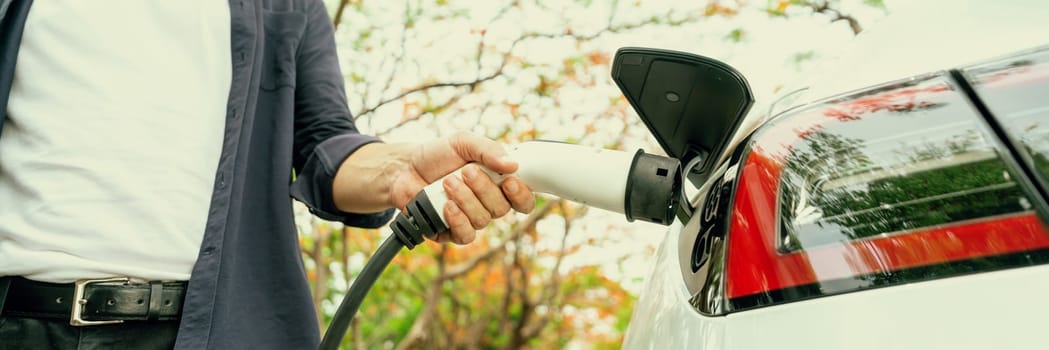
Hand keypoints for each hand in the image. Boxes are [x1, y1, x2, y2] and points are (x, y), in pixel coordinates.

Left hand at [390, 132, 534, 244]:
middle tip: (465, 171)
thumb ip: (488, 149)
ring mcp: (470, 220)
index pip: (523, 199)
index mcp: (497, 184)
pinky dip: (458, 220)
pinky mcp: (451, 232)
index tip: (509, 181)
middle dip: (484, 189)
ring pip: (482, 220)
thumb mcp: (463, 142)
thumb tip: (513, 164)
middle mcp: (487, 204)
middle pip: (502, 209)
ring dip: (465, 199)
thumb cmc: (437, 155)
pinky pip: (465, 235)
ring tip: (447, 182)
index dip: (522, 194)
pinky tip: (447, 206)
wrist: (403, 168)